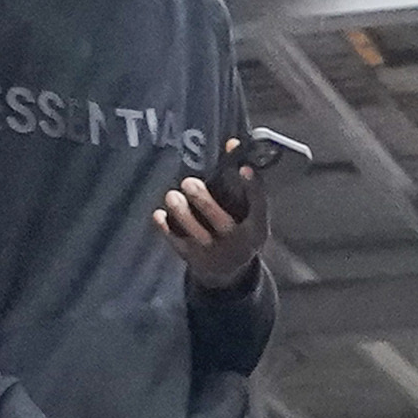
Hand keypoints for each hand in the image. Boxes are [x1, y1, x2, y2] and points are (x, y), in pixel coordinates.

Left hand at [153, 168, 265, 287]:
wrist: (230, 273)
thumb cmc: (239, 229)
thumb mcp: (248, 211)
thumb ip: (240, 180)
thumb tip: (232, 143)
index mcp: (256, 228)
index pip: (259, 205)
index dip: (253, 187)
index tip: (244, 168)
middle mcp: (239, 244)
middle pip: (223, 223)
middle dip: (205, 202)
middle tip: (188, 182)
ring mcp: (217, 255)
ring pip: (198, 235)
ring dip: (183, 215)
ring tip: (172, 196)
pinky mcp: (196, 261)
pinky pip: (180, 245)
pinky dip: (168, 230)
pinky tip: (159, 215)